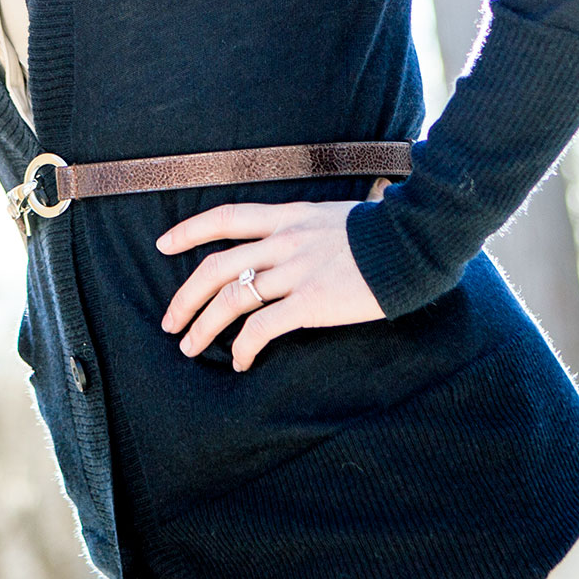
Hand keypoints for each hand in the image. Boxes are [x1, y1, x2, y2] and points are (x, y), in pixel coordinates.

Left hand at [156, 181, 391, 371]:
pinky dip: (244, 347)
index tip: (163, 245)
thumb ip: (307, 229)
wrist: (416, 242)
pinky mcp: (311, 302)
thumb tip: (291, 246)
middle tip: (171, 323)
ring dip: (204, 328)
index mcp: (289, 217)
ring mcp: (296, 271)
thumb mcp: (335, 217)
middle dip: (186, 297)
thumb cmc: (384, 234)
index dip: (189, 231)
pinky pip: (263, 327)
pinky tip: (242, 361)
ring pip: (231, 300)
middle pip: (217, 267)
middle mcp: (285, 242)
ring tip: (191, 348)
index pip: (227, 218)